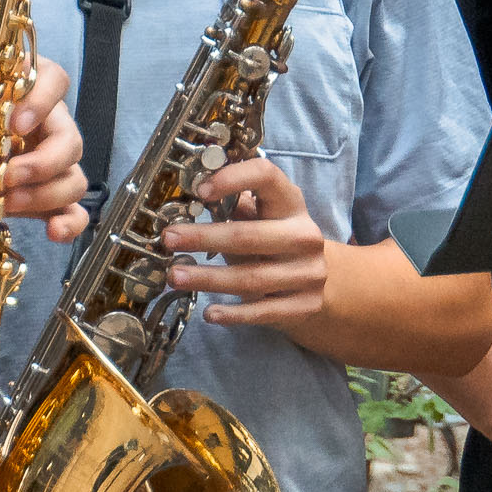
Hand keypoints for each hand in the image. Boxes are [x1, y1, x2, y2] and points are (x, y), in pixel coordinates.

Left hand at [0, 51, 86, 241]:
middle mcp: (41, 123)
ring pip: (72, 175)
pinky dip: (70, 222)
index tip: (16, 123)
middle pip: (69, 137)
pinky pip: (71, 209)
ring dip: (46, 194)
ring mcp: (43, 163)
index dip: (44, 100)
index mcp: (19, 87)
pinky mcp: (38, 197)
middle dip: (44, 162)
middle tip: (7, 177)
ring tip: (5, 205)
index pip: (53, 80)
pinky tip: (53, 233)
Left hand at [159, 156, 328, 325]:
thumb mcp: (260, 219)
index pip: (266, 176)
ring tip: (176, 277)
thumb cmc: (274, 242)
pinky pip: (263, 311)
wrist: (321, 281)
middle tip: (169, 239)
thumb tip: (187, 199)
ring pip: (252, 277)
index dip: (233, 179)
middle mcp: (305, 235)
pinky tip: (210, 314)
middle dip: (204, 238)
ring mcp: (309, 272)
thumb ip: (233, 208)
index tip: (200, 190)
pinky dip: (233, 314)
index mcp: (291, 202)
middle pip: (250, 235)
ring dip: (209, 279)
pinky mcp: (306, 305)